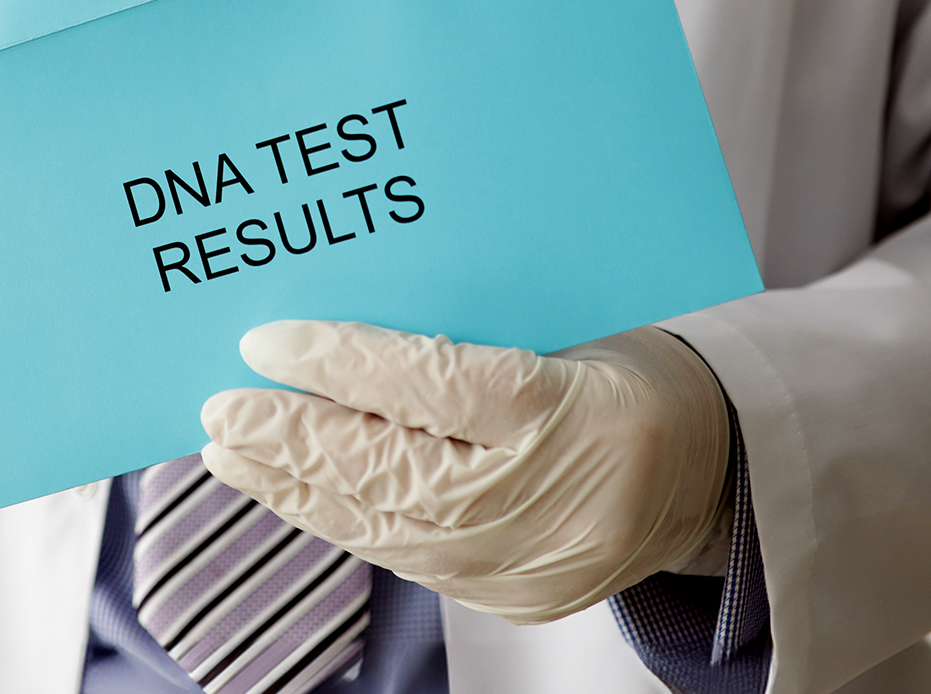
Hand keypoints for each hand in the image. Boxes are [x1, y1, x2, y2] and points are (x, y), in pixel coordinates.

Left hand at [200, 320, 730, 624]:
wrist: (710, 471)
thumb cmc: (630, 378)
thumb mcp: (571, 330)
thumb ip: (470, 335)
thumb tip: (344, 329)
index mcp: (575, 411)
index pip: (437, 386)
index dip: (344, 366)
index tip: (268, 342)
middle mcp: (548, 498)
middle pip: (396, 469)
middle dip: (295, 438)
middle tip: (221, 407)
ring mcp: (529, 562)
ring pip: (386, 525)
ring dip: (296, 486)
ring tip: (231, 451)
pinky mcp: (511, 600)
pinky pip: (404, 557)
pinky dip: (338, 519)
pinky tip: (291, 490)